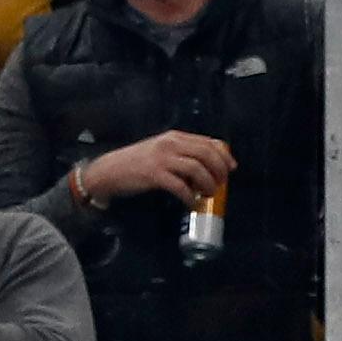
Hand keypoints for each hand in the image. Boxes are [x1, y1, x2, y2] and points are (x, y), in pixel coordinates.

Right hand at [78, 129, 234, 206]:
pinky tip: (192, 203)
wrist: (110, 171)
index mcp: (175, 137)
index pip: (208, 142)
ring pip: (197, 169)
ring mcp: (162, 158)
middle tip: (220, 184)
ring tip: (207, 194)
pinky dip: (190, 197)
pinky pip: (181, 186)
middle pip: (207, 154)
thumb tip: (211, 166)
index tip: (231, 169)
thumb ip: (184, 154)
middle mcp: (170, 144)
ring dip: (208, 184)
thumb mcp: (163, 151)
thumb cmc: (139, 163)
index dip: (224, 156)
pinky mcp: (154, 174)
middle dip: (219, 171)